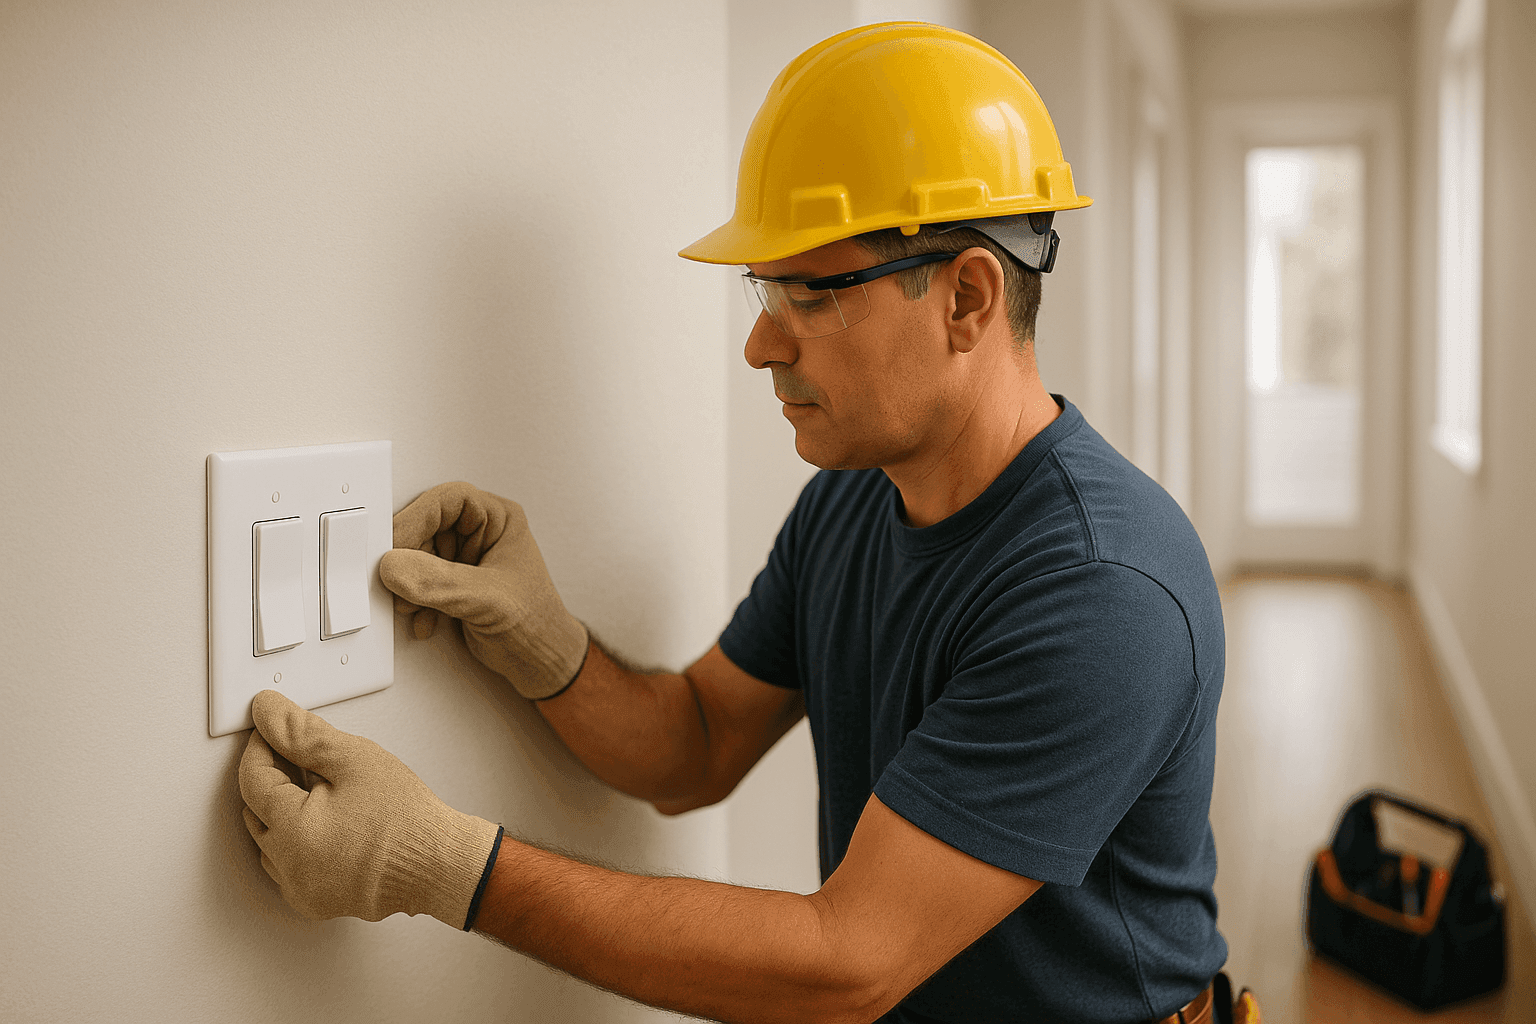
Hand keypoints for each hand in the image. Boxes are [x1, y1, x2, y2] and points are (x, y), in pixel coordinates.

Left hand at [238, 689, 502, 926]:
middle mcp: (289, 868)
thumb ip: (302, 734)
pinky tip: (324, 820)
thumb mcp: (354, 759)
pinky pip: (289, 866)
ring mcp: (302, 890)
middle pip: (256, 812)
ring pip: (270, 841)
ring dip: (281, 812)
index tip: (272, 729)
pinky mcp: (317, 902)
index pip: (253, 780)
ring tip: (317, 787)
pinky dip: (296, 841)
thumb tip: (268, 713)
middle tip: (297, 754)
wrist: (440, 864)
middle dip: (270, 778)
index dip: (260, 747)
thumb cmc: (407, 818)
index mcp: (291, 833)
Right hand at [378, 482, 588, 699]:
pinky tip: (425, 619)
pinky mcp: (452, 584)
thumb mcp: (487, 599)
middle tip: (396, 582)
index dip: (414, 520)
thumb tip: (395, 567)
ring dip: (408, 584)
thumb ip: (440, 583)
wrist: (539, 661)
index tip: (390, 547)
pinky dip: (414, 601)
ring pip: (417, 556)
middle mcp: (480, 534)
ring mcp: (465, 559)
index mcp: (498, 519)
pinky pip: (418, 581)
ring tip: (413, 607)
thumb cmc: (537, 624)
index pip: (447, 502)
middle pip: (425, 528)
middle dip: (407, 560)